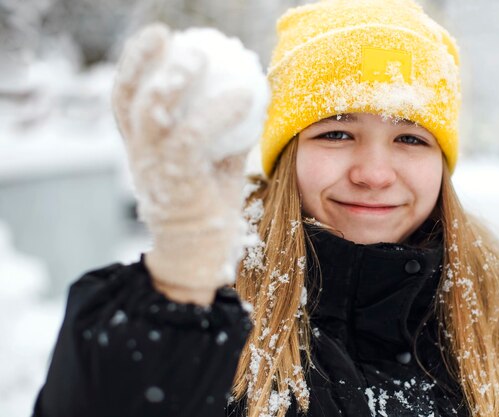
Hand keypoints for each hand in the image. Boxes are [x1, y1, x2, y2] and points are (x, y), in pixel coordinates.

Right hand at [112, 23, 267, 303]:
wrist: (199, 254)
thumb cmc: (207, 205)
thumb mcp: (211, 162)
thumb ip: (221, 133)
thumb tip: (248, 99)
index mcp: (143, 147)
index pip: (126, 98)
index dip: (134, 64)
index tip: (157, 37)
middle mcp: (142, 153)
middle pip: (129, 98)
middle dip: (142, 60)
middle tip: (170, 35)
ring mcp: (157, 167)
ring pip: (154, 111)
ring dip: (175, 79)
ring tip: (200, 55)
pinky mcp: (179, 181)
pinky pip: (195, 135)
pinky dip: (218, 110)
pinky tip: (243, 93)